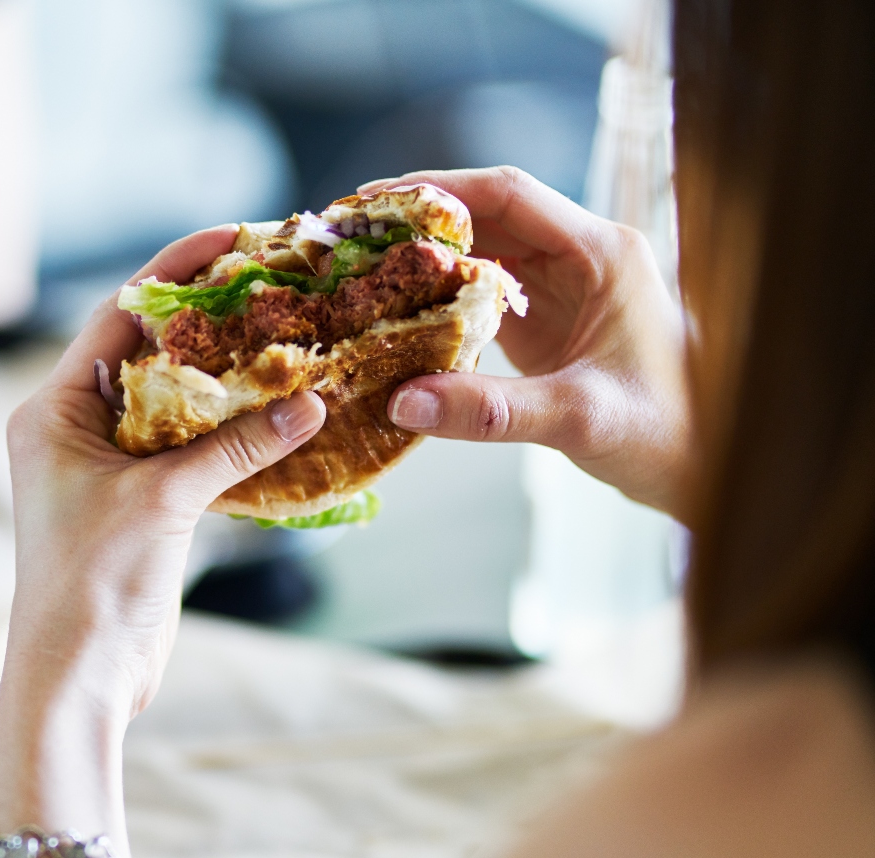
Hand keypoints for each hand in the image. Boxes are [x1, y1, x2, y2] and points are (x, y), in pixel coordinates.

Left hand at [0, 227, 324, 857]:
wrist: (78, 676)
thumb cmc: (93, 584)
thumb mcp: (164, 502)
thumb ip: (235, 445)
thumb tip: (310, 399)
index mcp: (54, 409)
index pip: (119, 313)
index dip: (177, 272)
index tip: (234, 238)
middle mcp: (75, 426)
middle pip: (150, 350)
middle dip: (212, 320)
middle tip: (277, 284)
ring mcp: (108, 465)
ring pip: (176, 400)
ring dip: (228, 377)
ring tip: (290, 338)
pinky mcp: (140, 502)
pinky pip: (190, 447)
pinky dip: (233, 431)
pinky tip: (281, 413)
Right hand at [364, 167, 689, 513]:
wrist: (711, 466)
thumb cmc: (669, 433)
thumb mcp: (579, 418)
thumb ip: (491, 411)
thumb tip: (402, 401)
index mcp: (602, 253)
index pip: (510, 194)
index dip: (440, 190)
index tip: (377, 199)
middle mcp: (581, 258)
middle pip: (487, 216)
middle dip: (417, 221)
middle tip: (349, 232)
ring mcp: (562, 289)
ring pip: (480, 253)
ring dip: (422, 258)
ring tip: (358, 265)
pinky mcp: (546, 324)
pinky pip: (481, 296)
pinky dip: (436, 299)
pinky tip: (392, 311)